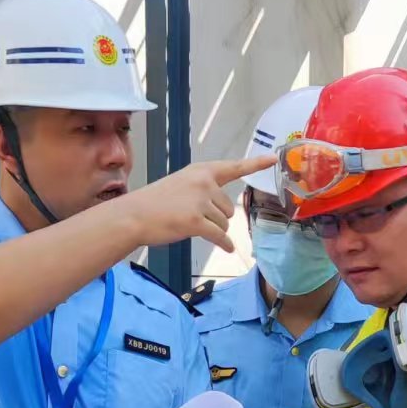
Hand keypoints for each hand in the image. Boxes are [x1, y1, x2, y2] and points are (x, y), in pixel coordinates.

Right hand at [130, 154, 276, 253]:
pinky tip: (226, 249)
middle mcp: (204, 183)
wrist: (134, 215)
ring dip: (214, 230)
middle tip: (193, 218)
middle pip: (229, 208)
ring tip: (190, 226)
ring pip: (224, 224)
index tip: (273, 158)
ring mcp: (200, 202)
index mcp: (201, 172)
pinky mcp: (196, 222)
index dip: (255, 164)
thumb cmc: (155, 203)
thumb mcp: (181, 185)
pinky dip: (224, 245)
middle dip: (217, 218)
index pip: (233, 167)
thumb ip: (203, 191)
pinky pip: (220, 236)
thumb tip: (224, 214)